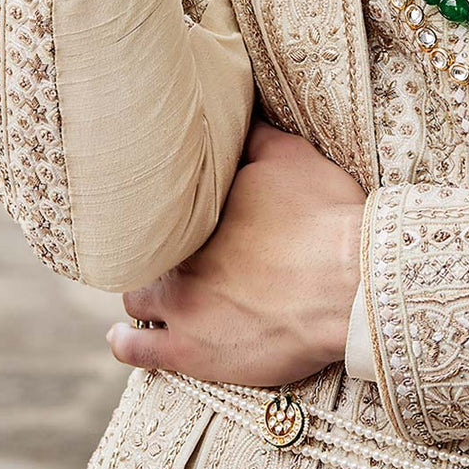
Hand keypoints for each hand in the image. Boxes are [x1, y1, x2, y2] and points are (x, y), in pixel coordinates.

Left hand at [108, 121, 366, 386]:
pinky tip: (121, 337)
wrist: (348, 283)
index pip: (163, 204)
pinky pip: (138, 349)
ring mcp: (180, 305)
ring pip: (137, 297)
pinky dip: (126, 342)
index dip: (170, 207)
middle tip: (175, 249)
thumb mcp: (290, 155)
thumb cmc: (324, 217)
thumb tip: (235, 117)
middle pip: (146, 249)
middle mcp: (178, 255)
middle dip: (157, 249)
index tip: (180, 210)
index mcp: (199, 208)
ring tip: (152, 291)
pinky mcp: (190, 351)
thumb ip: (253, 137)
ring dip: (143, 292)